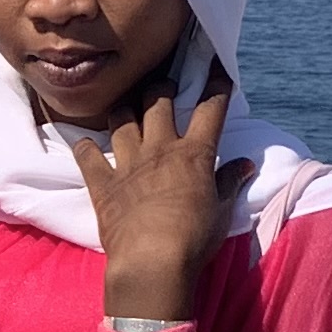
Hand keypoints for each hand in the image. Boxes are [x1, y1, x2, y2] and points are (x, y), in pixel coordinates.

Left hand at [70, 76, 254, 327]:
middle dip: (161, 86)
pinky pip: (87, 155)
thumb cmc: (194, 240)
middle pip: (158, 100)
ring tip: (126, 109)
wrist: (152, 262)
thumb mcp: (222, 211)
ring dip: (124, 109)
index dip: (216, 85)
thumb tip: (245, 164)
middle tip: (162, 87)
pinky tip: (86, 146)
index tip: (218, 69)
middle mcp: (160, 148)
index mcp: (194, 154)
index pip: (210, 109)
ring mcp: (128, 163)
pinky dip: (86, 148)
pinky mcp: (102, 183)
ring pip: (121, 118)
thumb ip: (230, 182)